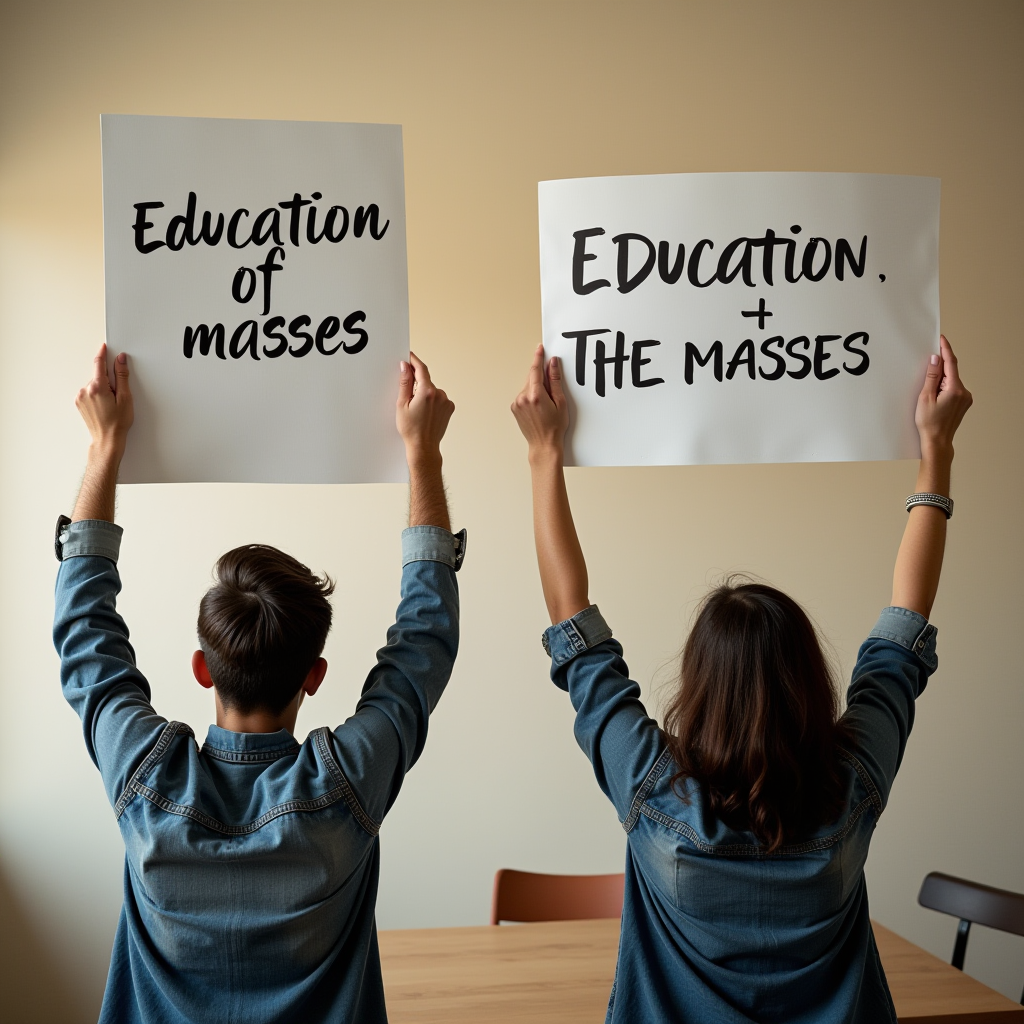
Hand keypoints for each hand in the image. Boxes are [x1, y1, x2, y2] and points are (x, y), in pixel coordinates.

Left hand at [76, 343, 133, 455]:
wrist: (107, 440)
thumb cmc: (118, 422)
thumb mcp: (125, 397)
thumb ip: (122, 376)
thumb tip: (120, 360)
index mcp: (97, 387)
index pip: (99, 364)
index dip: (103, 354)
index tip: (105, 347)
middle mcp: (85, 390)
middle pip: (99, 376)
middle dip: (109, 380)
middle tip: (118, 394)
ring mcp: (80, 397)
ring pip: (94, 384)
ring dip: (103, 388)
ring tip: (111, 403)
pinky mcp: (79, 403)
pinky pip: (89, 392)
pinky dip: (97, 394)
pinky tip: (104, 406)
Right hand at [396, 352, 453, 463]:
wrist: (424, 447)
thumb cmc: (411, 429)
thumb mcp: (402, 404)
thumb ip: (405, 383)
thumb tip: (405, 366)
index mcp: (427, 392)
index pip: (421, 369)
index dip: (414, 360)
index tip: (409, 355)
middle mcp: (440, 394)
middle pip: (426, 380)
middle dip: (417, 383)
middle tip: (408, 396)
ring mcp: (446, 401)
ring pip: (432, 389)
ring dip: (425, 393)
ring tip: (417, 409)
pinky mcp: (450, 407)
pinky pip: (439, 398)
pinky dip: (432, 400)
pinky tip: (425, 412)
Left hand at [511, 344, 568, 458]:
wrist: (543, 445)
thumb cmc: (554, 427)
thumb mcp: (560, 402)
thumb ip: (555, 381)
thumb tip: (552, 364)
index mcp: (535, 395)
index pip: (535, 370)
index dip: (538, 357)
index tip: (540, 349)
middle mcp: (522, 398)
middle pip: (531, 378)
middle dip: (541, 377)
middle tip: (552, 390)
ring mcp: (516, 403)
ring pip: (527, 386)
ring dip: (536, 388)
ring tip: (546, 404)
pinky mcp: (514, 408)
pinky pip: (523, 395)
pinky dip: (531, 395)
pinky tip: (539, 407)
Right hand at [915, 335, 971, 459]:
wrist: (938, 441)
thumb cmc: (929, 423)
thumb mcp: (925, 397)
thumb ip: (931, 376)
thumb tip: (935, 359)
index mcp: (955, 389)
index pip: (951, 363)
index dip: (946, 349)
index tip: (942, 339)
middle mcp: (964, 392)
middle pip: (951, 372)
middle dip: (939, 368)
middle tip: (926, 369)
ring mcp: (965, 398)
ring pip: (951, 381)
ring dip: (940, 380)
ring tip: (928, 393)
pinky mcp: (963, 403)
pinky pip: (953, 388)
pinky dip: (944, 387)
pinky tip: (934, 396)